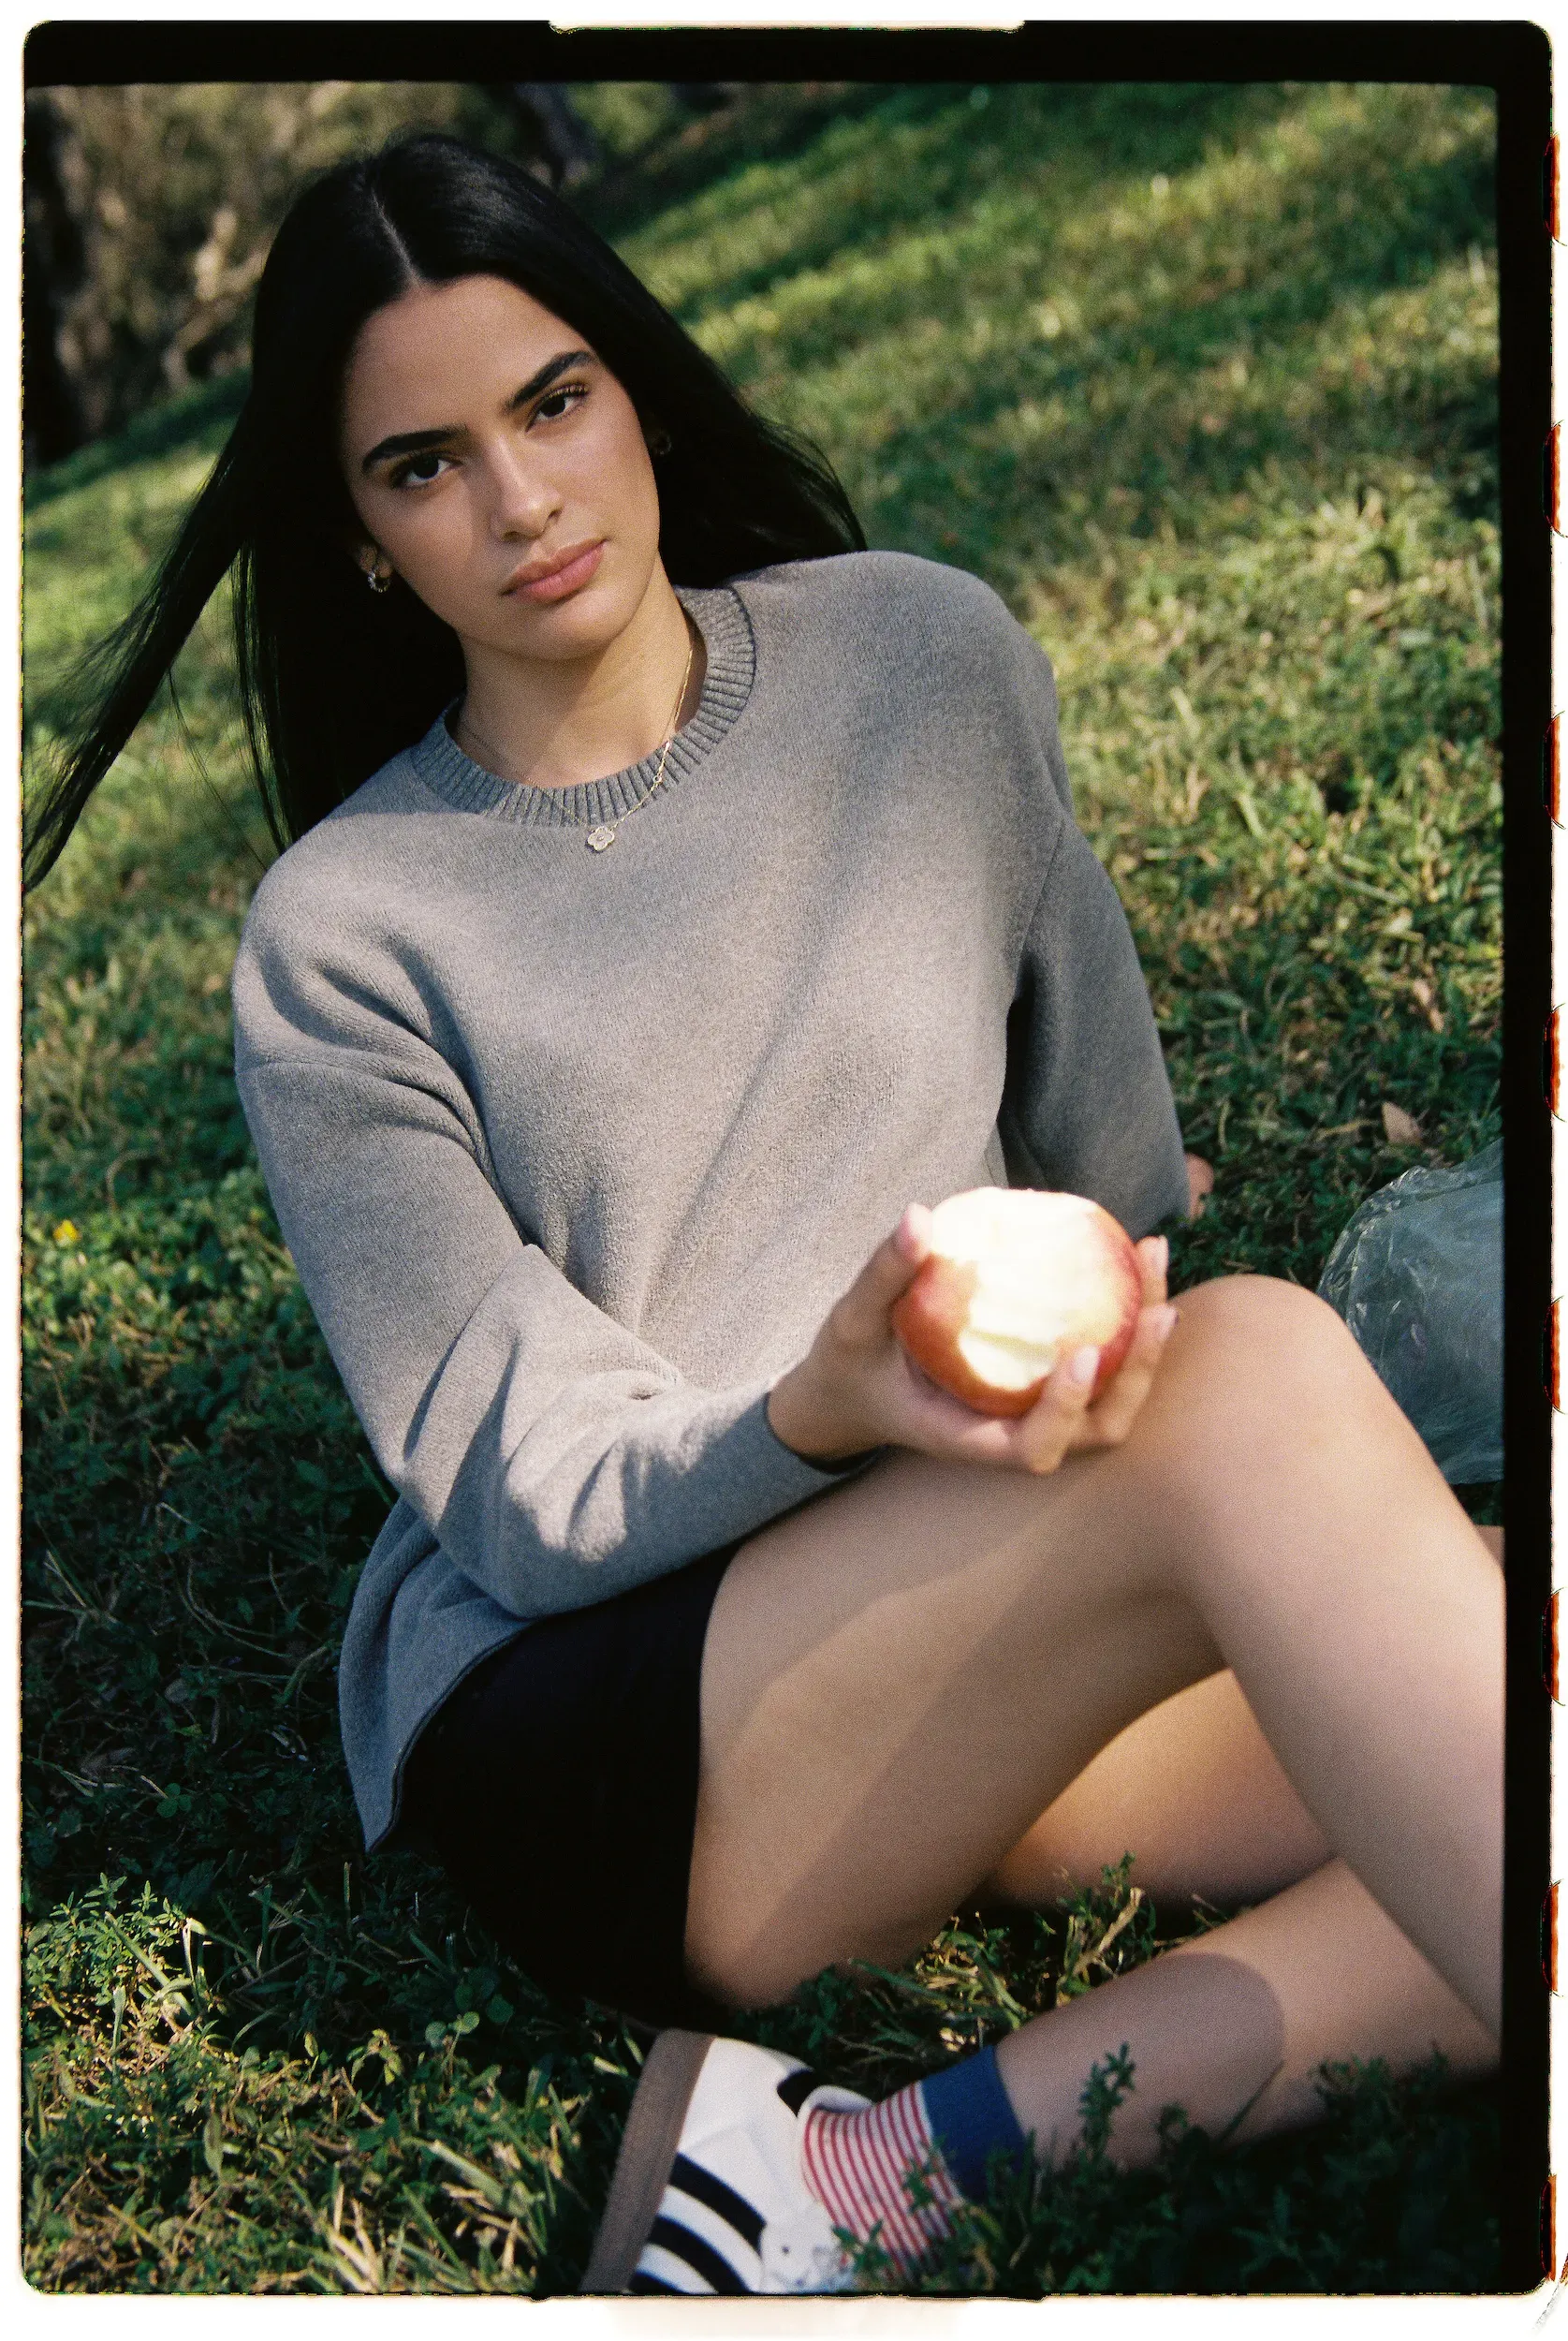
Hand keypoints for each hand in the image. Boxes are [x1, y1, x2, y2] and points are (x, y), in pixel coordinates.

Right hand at [767, 1205, 1178, 1475]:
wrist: (852, 1394)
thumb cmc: (850, 1365)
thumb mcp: (850, 1320)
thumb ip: (884, 1273)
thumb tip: (920, 1216)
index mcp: (968, 1437)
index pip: (1033, 1448)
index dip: (1065, 1410)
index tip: (1080, 1352)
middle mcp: (1012, 1435)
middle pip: (1099, 1428)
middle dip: (1138, 1370)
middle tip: (1156, 1300)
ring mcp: (1034, 1414)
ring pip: (1113, 1400)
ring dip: (1146, 1344)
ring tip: (1153, 1260)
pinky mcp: (1043, 1386)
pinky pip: (1100, 1364)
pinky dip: (1125, 1321)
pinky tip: (1128, 1259)